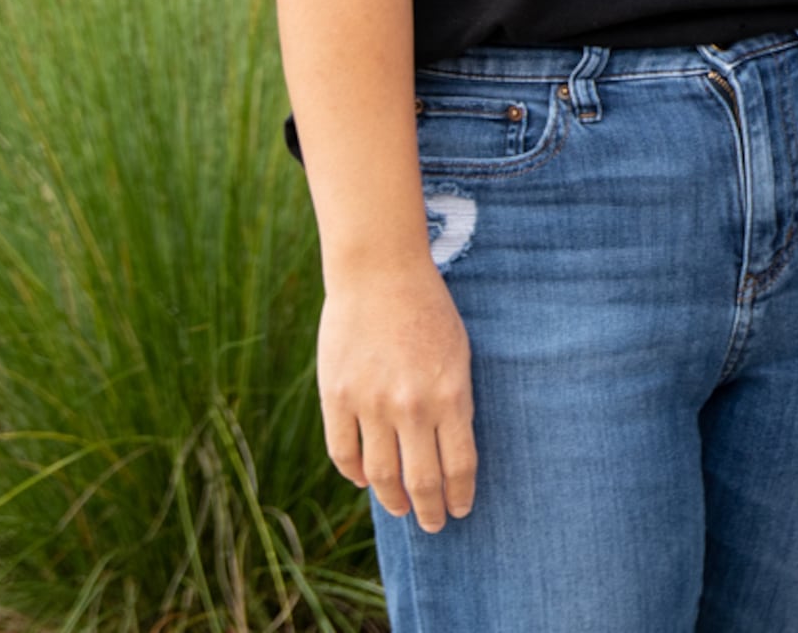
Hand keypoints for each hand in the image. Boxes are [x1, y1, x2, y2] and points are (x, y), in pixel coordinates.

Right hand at [319, 259, 477, 530]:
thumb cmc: (428, 310)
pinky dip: (355, 474)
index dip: (460, 495)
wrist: (380, 272)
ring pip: (380, 476)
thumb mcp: (458, 354)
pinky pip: (343, 453)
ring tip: (402, 510)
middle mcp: (411, 406)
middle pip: (421, 481)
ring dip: (393, 501)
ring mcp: (370, 403)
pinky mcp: (336, 396)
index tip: (461, 510)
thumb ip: (453, 403)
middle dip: (430, 510)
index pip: (459, 466)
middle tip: (434, 524)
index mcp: (450, 395)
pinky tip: (365, 481)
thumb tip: (447, 452)